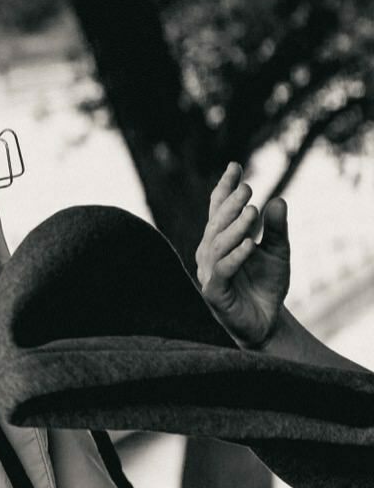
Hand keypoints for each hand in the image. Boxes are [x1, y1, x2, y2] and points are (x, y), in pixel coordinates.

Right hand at [195, 162, 291, 347]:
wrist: (265, 321)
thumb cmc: (265, 284)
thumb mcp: (278, 251)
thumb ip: (277, 229)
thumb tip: (278, 200)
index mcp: (220, 240)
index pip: (218, 209)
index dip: (225, 188)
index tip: (235, 166)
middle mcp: (208, 253)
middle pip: (216, 223)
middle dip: (230, 205)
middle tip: (248, 188)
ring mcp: (209, 272)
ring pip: (217, 245)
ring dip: (234, 227)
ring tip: (252, 211)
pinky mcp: (215, 292)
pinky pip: (222, 271)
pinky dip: (236, 256)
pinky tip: (251, 244)